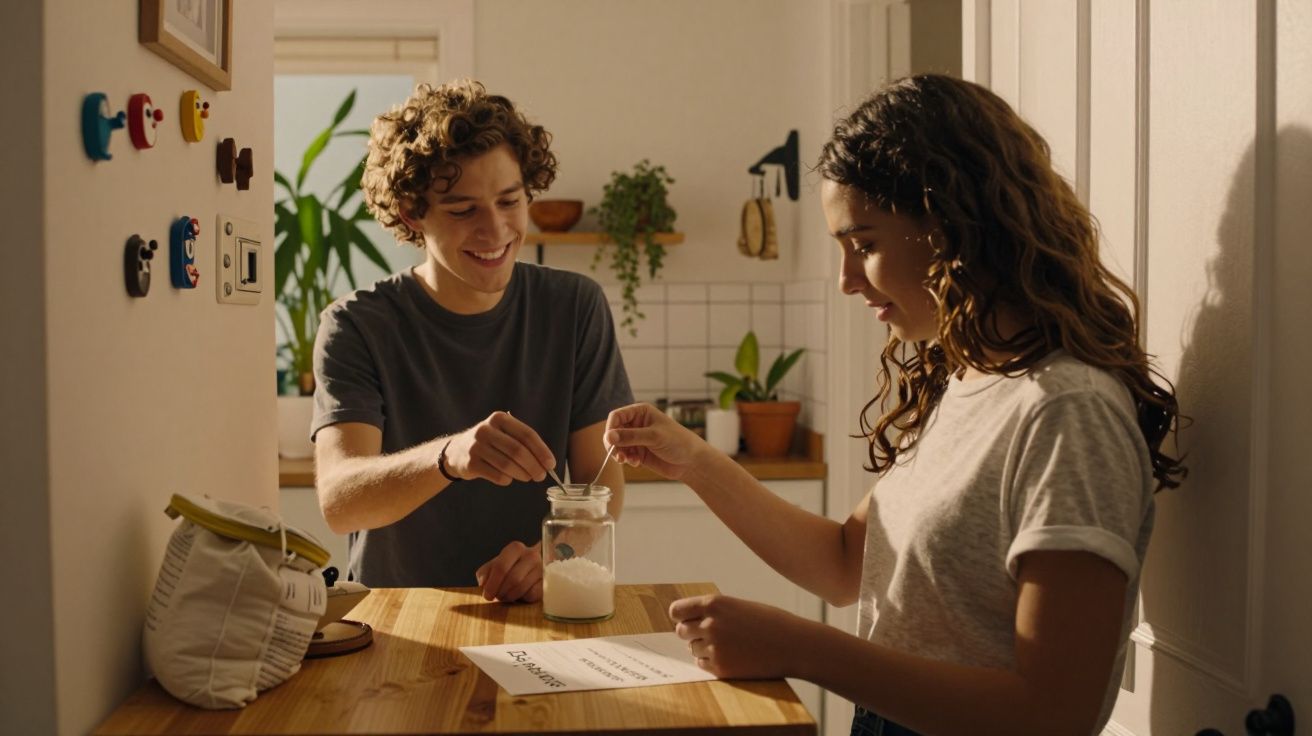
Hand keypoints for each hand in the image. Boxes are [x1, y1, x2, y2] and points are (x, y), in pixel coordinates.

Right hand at [444, 411, 555, 484]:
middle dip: (534, 466)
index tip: (551, 464)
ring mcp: (476, 446)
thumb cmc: (490, 443)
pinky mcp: (470, 463)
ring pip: (508, 465)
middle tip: (541, 476)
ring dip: (523, 474)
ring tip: (528, 477)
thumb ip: (524, 444)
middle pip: (518, 451)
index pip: (527, 434)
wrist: (457, 451)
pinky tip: (509, 478)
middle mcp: (486, 430)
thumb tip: (546, 464)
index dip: (542, 451)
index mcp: (499, 419)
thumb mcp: (504, 434)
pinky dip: (508, 480)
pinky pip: (497, 476)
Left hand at [475, 540, 542, 602]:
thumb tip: (484, 583)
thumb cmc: (511, 566)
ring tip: (505, 597)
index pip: (501, 567)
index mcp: (515, 548)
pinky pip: (532, 594)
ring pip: (521, 588)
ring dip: (510, 596)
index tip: (487, 595)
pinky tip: (519, 595)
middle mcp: (531, 555)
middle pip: (512, 579)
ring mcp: (541, 568)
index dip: (492, 584)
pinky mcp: (546, 581)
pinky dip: (522, 598)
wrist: (533, 566)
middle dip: (501, 592)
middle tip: (496, 597)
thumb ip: (485, 572)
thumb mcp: (495, 565)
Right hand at [603, 403, 706, 480]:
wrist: (691, 462)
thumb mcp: (654, 436)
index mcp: (641, 412)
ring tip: (626, 460)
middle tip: (617, 455)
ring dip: (619, 453)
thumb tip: (609, 437)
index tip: (611, 441)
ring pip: (617, 445)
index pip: (616, 416)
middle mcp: (637, 424)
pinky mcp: (639, 452)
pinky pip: (624, 455)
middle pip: (614, 431)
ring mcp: (637, 439)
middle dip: (613, 444)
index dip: (611, 428)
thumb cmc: (678, 442)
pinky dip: (626, 459)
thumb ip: (631, 436)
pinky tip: (636, 463)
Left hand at [669, 594, 808, 678]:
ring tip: (729, 645)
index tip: (685, 620)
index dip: (680, 616)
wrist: (793, 645)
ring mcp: (714, 648)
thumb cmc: (769, 623)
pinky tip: (731, 657)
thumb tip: (689, 620)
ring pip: (692, 649)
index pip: (677, 611)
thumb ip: (714, 612)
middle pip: (681, 631)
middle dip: (692, 633)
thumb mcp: (739, 607)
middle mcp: (710, 624)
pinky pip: (702, 665)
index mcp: (714, 604)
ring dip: (703, 648)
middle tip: (711, 635)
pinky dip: (711, 662)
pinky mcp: (721, 668)